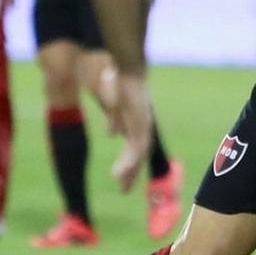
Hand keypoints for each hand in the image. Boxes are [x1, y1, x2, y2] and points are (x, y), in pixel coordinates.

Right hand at [108, 71, 151, 192]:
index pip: (134, 146)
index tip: (121, 177)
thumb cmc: (117, 78)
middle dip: (132, 173)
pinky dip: (130, 162)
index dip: (128, 162)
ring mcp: (143, 123)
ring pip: (140, 154)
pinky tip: (120, 173)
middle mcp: (143, 123)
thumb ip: (114, 119)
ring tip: (121, 186)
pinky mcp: (140, 123)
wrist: (126, 65)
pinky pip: (137, 148)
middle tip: (123, 189)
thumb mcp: (113, 102)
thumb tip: (112, 134)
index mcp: (136, 119)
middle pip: (140, 154)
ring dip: (130, 171)